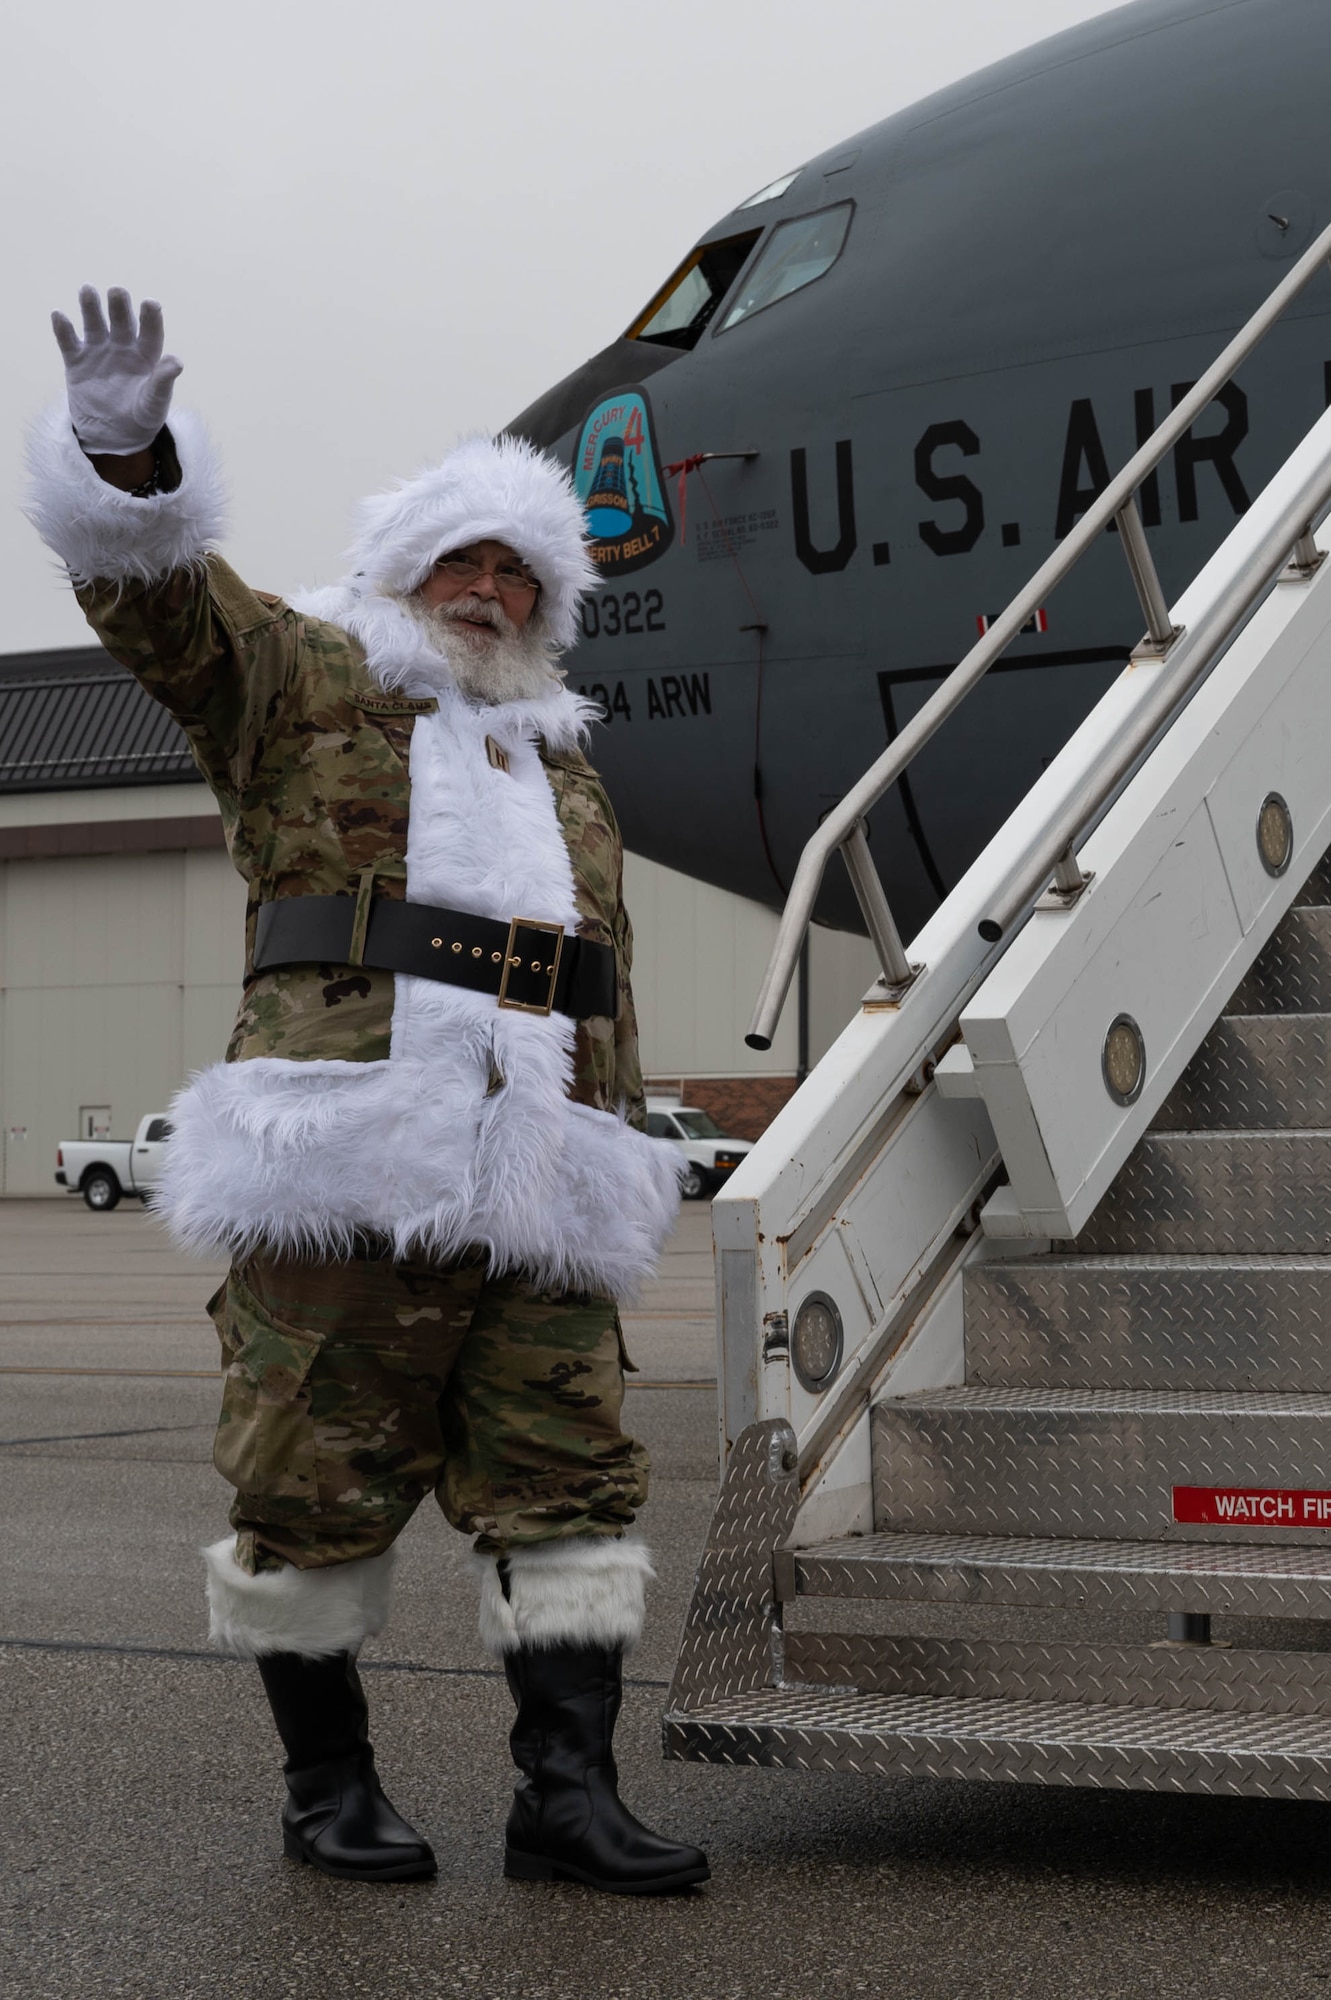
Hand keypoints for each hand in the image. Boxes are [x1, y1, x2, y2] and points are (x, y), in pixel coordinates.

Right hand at [52, 285, 181, 455]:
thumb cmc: (141, 419)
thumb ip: (163, 383)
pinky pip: (69, 343)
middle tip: (117, 291)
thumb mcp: (154, 405)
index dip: (151, 318)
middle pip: (122, 322)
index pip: (150, 333)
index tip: (150, 303)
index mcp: (146, 357)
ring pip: (95, 325)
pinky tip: (59, 315)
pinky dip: (63, 330)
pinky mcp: (77, 363)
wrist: (113, 437)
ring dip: (91, 308)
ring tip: (87, 290)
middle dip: (119, 307)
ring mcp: (99, 353)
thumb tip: (176, 362)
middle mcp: (123, 349)